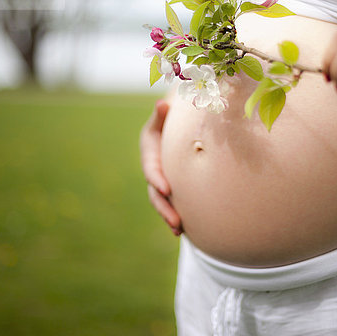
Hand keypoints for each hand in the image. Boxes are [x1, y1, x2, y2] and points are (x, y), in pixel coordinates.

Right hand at [140, 99, 181, 235]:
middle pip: (156, 193)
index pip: (152, 169)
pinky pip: (176, 204)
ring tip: (179, 230)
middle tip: (175, 222)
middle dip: (164, 208)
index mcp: (150, 154)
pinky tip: (186, 231)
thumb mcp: (164, 116)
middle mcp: (155, 171)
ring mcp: (164, 181)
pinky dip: (180, 217)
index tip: (167, 189)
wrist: (177, 127)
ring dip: (170, 216)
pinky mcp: (175, 188)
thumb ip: (162, 114)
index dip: (158, 180)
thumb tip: (162, 104)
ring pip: (164, 202)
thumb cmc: (171, 119)